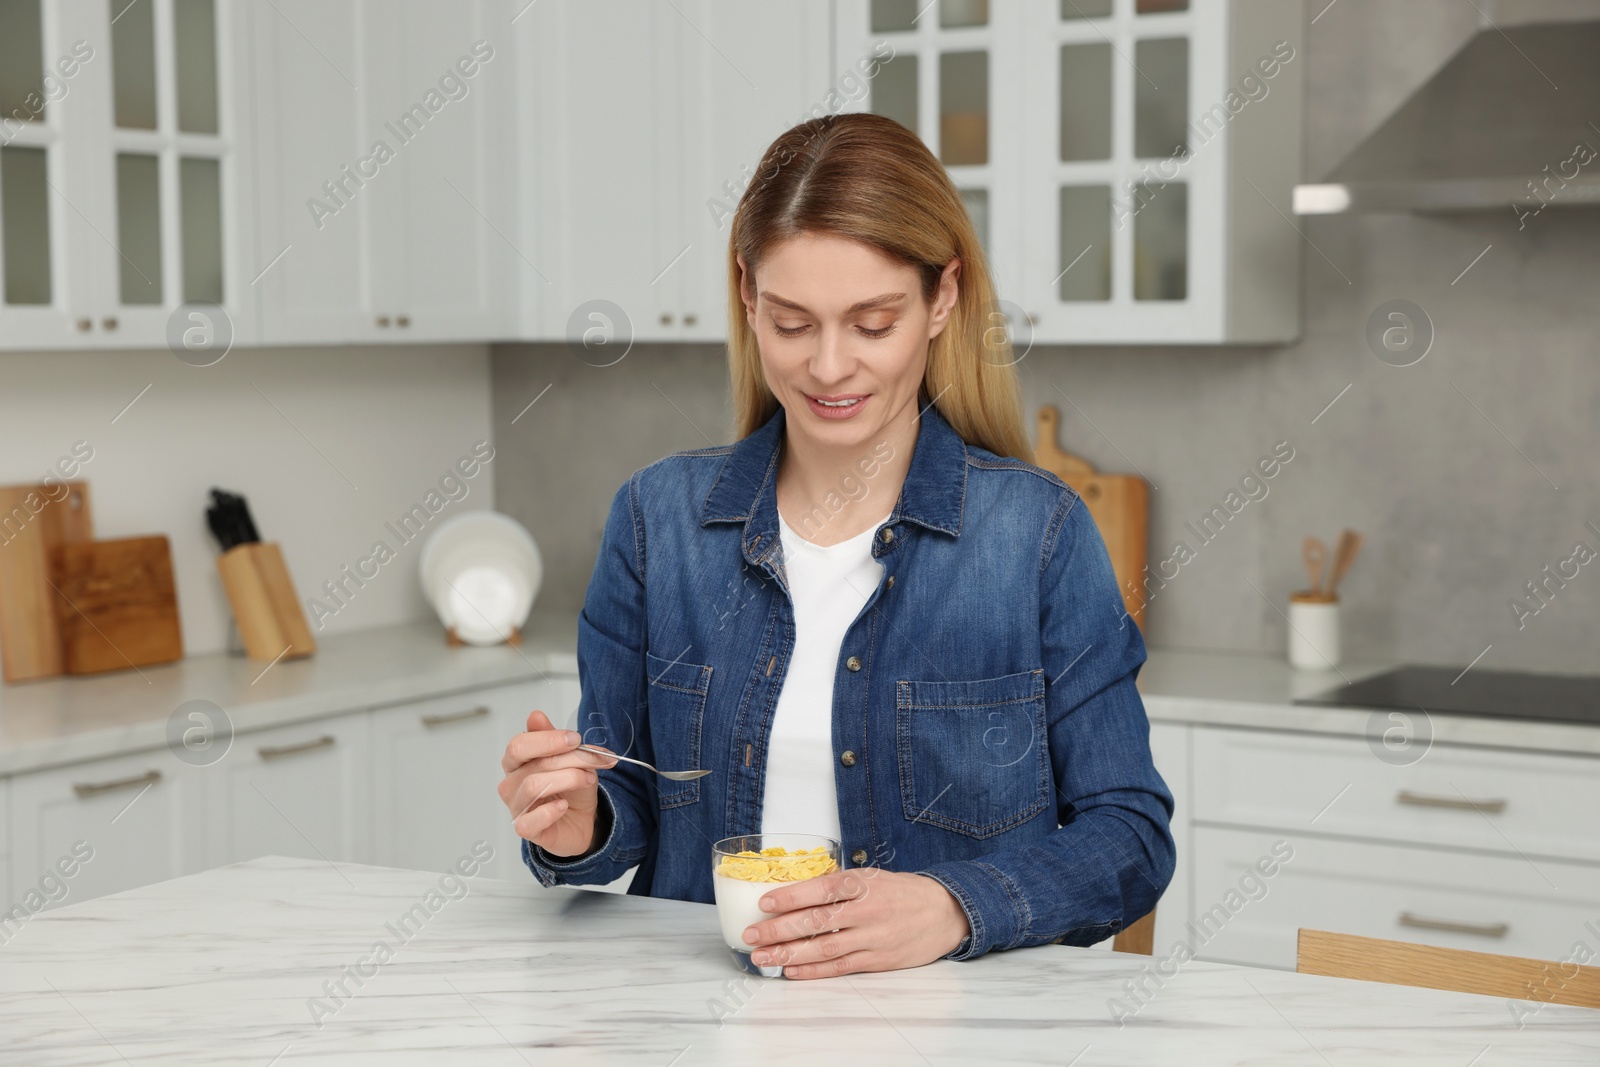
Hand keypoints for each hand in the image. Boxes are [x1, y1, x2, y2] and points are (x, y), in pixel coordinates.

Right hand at [498, 710, 617, 856]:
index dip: (548, 740)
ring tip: (588, 779)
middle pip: (532, 764)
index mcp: (517, 761)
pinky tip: (563, 806)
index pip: (520, 745)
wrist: (583, 819)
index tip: (575, 739)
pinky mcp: (526, 829)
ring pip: (533, 786)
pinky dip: (549, 812)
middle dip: (567, 759)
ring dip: (568, 779)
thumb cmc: (572, 788)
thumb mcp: (572, 759)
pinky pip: (528, 821)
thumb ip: (556, 740)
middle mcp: (511, 783)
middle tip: (592, 759)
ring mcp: (516, 807)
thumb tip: (535, 716)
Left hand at [738, 867, 969, 978]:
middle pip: (816, 921)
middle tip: (751, 935)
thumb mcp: (873, 877)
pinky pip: (840, 968)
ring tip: (763, 957)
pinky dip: (813, 971)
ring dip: (789, 955)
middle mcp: (867, 911)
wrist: (945, 913)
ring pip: (823, 949)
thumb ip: (841, 885)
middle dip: (779, 929)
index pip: (822, 888)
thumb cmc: (903, 892)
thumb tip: (797, 891)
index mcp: (864, 883)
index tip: (765, 902)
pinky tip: (792, 971)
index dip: (791, 896)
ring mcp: (872, 938)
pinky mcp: (877, 961)